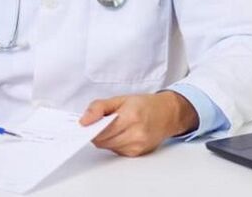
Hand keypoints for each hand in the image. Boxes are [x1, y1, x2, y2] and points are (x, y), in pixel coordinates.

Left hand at [79, 91, 198, 156]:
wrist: (168, 114)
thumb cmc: (144, 105)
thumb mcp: (119, 99)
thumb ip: (98, 108)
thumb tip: (83, 121)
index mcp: (131, 117)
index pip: (101, 130)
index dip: (90, 128)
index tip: (84, 124)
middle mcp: (136, 134)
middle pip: (102, 141)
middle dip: (95, 132)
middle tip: (96, 123)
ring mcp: (138, 146)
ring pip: (107, 147)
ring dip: (104, 138)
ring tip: (111, 126)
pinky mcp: (137, 153)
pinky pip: (116, 151)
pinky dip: (113, 143)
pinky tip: (119, 133)